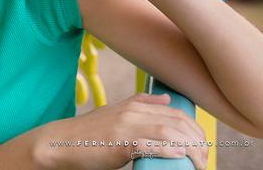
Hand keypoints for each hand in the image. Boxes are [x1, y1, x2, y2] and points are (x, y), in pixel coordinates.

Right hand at [32, 93, 208, 169]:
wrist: (59, 142)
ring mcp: (125, 126)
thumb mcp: (114, 112)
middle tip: (203, 158)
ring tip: (197, 163)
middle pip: (177, 121)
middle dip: (198, 140)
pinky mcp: (120, 143)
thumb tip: (166, 98)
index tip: (201, 145)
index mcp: (132, 105)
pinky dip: (170, 150)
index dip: (194, 128)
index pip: (175, 112)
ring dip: (190, 149)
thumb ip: (140, 104)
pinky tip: (180, 157)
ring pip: (170, 132)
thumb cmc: (87, 134)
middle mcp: (131, 112)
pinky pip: (152, 145)